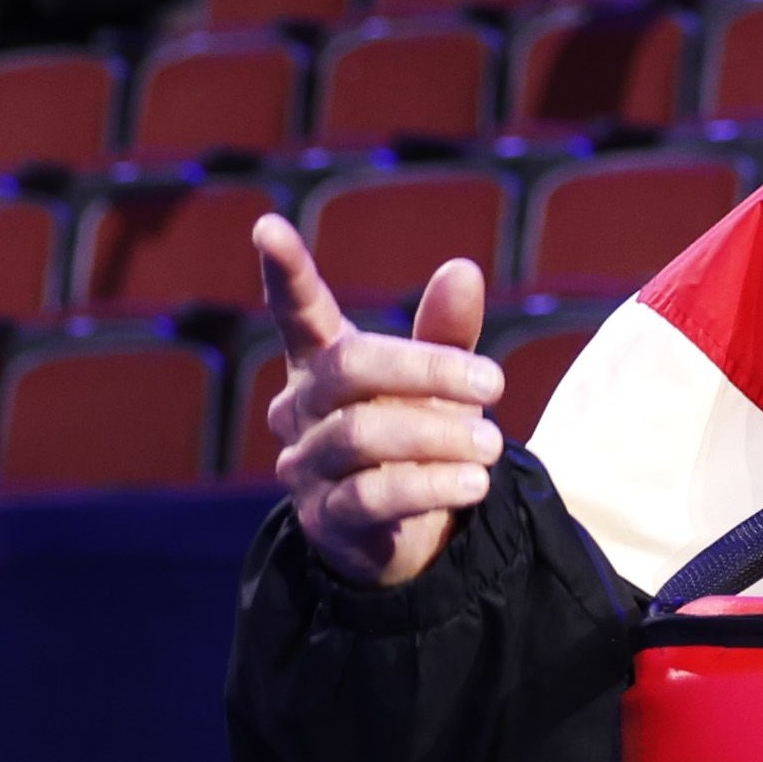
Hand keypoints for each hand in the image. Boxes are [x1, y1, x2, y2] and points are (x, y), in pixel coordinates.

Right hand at [254, 222, 508, 589]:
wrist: (405, 537)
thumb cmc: (416, 437)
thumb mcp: (437, 383)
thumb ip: (445, 333)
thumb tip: (463, 269)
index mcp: (320, 362)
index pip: (298, 312)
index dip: (285, 272)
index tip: (266, 225)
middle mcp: (299, 409)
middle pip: (349, 369)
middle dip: (428, 371)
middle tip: (496, 383)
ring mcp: (304, 465)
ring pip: (361, 435)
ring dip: (436, 436)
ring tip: (493, 446)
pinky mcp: (324, 519)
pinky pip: (371, 496)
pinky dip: (428, 485)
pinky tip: (473, 483)